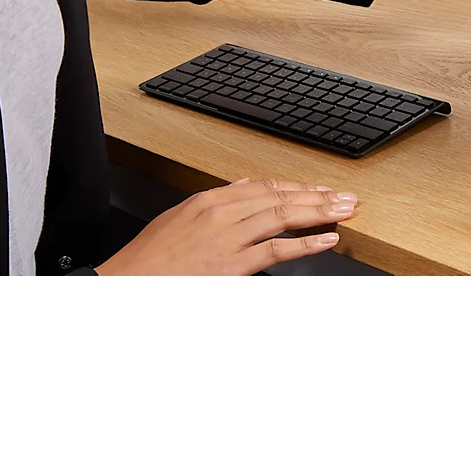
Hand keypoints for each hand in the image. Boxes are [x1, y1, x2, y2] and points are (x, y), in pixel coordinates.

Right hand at [94, 179, 356, 274]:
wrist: (124, 284)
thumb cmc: (149, 258)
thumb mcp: (180, 217)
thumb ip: (215, 202)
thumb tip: (242, 186)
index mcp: (210, 200)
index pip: (265, 187)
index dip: (297, 187)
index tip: (320, 189)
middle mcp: (222, 213)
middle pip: (280, 197)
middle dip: (316, 196)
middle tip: (345, 197)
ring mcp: (228, 238)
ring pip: (283, 217)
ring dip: (319, 213)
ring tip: (343, 211)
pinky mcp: (230, 265)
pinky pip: (275, 250)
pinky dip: (304, 244)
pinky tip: (325, 240)